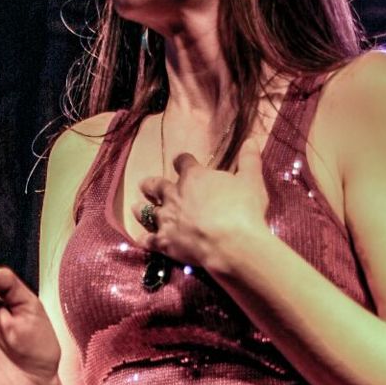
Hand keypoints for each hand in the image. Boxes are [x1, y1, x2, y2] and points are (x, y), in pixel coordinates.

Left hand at [133, 136, 268, 268]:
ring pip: (147, 211)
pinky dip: (144, 239)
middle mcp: (175, 195)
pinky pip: (149, 240)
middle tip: (144, 184)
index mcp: (194, 177)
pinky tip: (141, 240)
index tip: (182, 162)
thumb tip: (251, 140)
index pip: (183, 162)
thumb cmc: (243, 210)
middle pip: (157, 185)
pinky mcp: (165, 242)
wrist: (232, 243)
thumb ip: (249, 160)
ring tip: (134, 208)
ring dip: (140, 209)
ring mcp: (167, 219)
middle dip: (151, 184)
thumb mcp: (251, 181)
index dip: (183, 161)